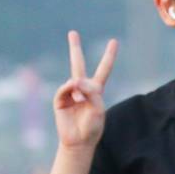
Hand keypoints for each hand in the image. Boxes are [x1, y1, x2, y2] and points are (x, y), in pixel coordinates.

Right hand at [53, 33, 115, 153]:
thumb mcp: (98, 108)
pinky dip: (69, 90)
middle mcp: (82, 88)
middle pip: (78, 64)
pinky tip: (74, 96)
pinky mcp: (60, 99)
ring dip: (80, 89)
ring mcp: (70, 93)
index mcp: (96, 90)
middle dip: (75, 49)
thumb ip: (90, 92)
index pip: (104, 69)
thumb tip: (74, 80)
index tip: (114, 41)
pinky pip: (64, 89)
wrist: (79, 141)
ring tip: (82, 101)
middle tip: (72, 32)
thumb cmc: (92, 126)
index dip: (109, 56)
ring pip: (73, 79)